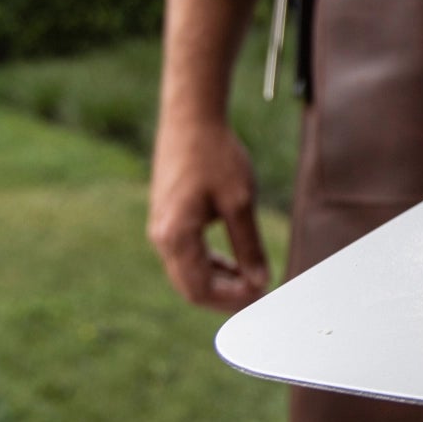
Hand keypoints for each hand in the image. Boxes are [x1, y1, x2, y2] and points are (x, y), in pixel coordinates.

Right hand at [149, 117, 269, 310]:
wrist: (191, 121)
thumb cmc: (215, 157)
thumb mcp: (240, 202)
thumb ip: (249, 245)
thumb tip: (261, 281)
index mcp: (175, 237)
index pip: (199, 290)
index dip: (231, 301)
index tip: (260, 296)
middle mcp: (161, 238)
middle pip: (191, 287)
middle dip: (225, 297)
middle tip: (259, 297)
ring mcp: (161, 229)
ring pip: (188, 272)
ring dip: (219, 281)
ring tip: (252, 281)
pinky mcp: (168, 219)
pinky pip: (187, 255)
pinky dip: (211, 264)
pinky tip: (235, 264)